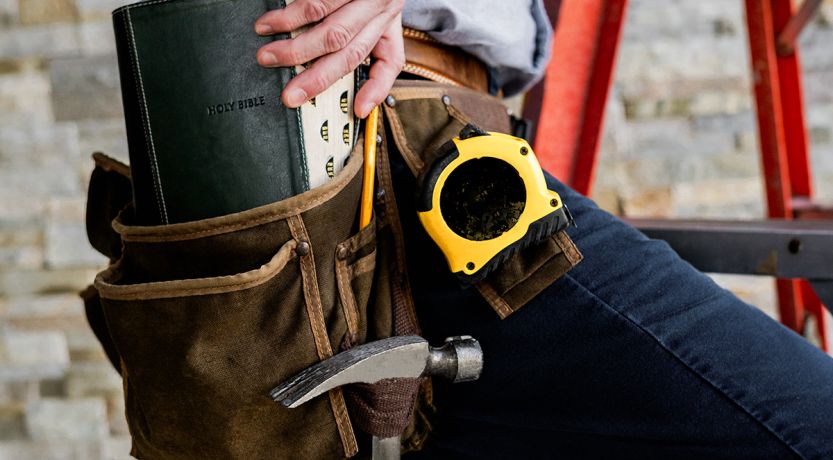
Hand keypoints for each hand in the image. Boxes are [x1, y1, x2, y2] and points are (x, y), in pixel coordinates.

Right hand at [255, 0, 404, 118]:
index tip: (359, 110)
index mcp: (389, 20)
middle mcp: (380, 5)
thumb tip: (363, 104)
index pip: (391, 60)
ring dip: (294, 41)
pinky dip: (291, 13)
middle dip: (315, 76)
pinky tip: (272, 20)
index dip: (377, 88)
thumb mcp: (381, 11)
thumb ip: (375, 49)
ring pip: (328, 22)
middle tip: (289, 93)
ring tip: (266, 50)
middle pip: (348, 47)